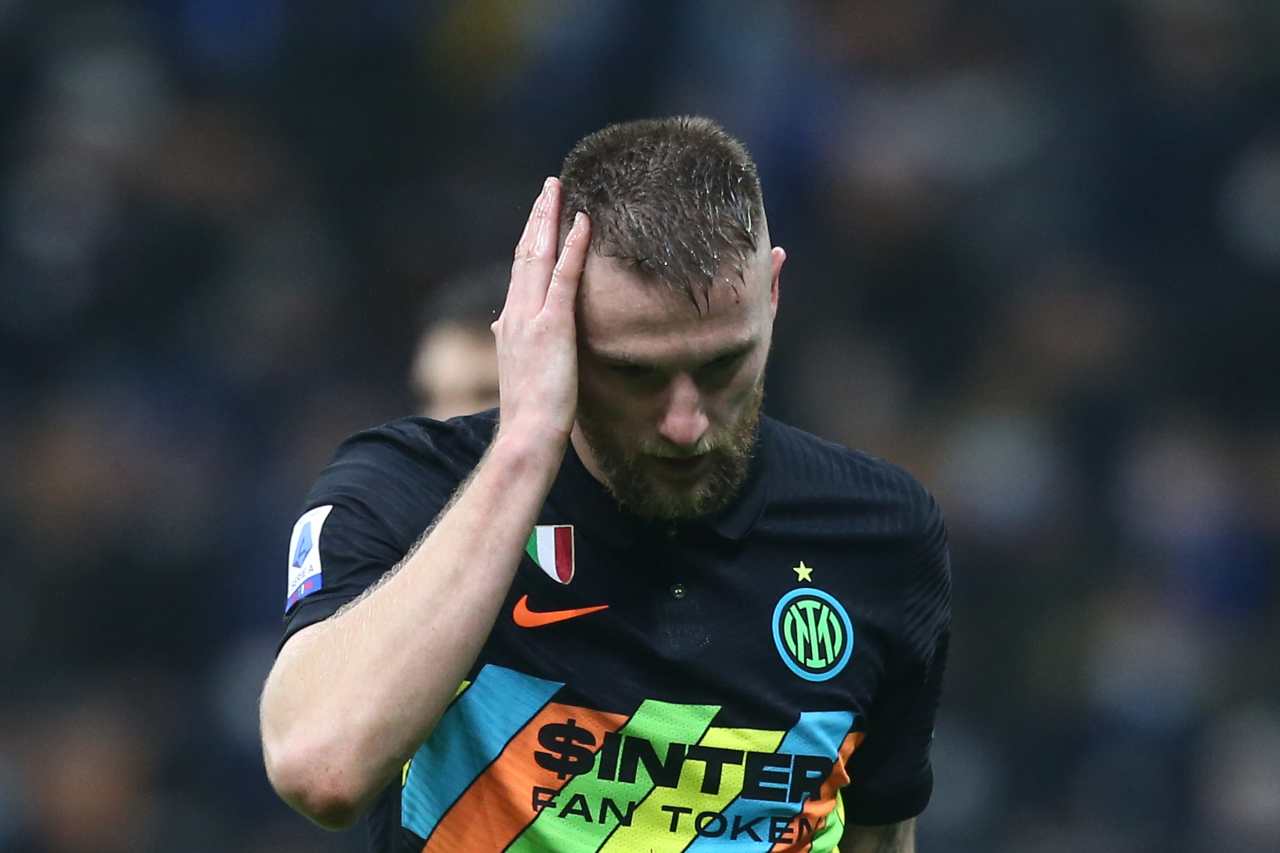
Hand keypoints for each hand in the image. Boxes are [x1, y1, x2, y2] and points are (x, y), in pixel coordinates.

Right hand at [492, 177, 590, 452]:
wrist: (527, 435)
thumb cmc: (529, 414)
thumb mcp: (518, 372)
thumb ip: (510, 344)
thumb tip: (496, 328)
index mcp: (509, 325)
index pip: (519, 272)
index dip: (528, 240)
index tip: (538, 215)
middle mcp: (514, 315)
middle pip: (524, 254)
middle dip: (536, 217)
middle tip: (549, 186)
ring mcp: (531, 318)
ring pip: (537, 256)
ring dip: (549, 219)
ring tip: (560, 189)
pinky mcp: (553, 326)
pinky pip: (563, 277)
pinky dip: (572, 246)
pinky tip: (583, 221)